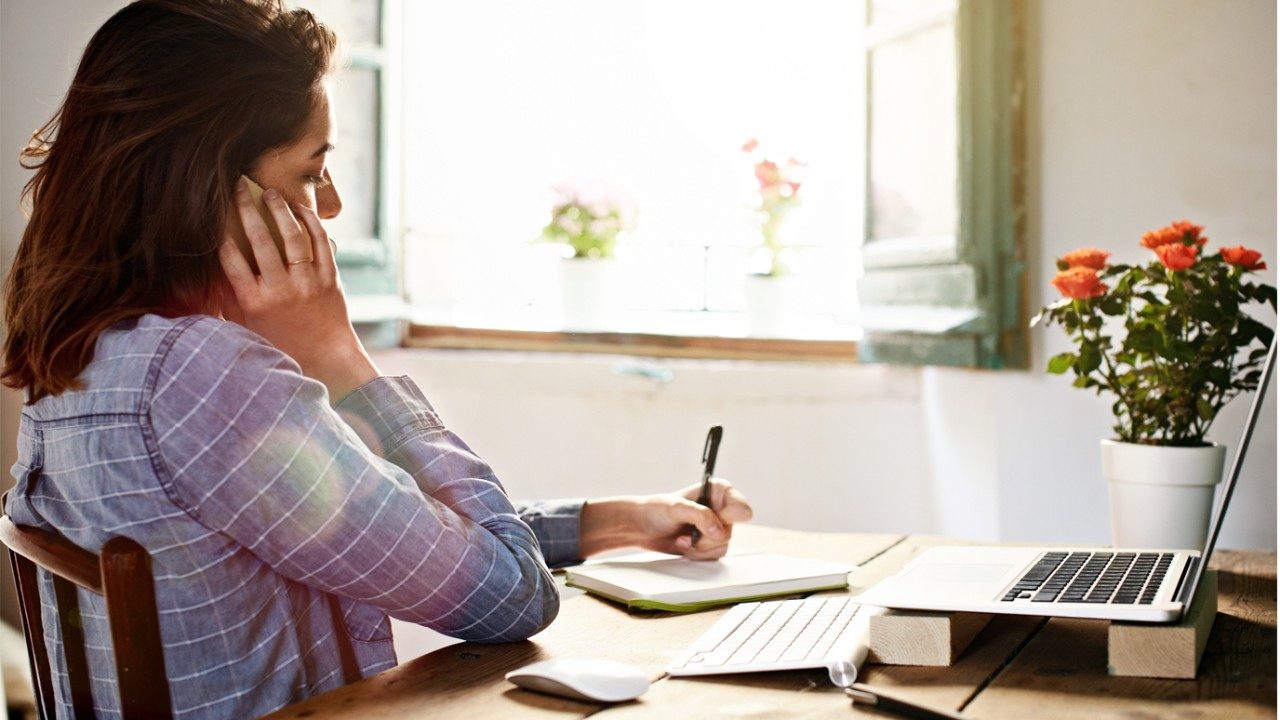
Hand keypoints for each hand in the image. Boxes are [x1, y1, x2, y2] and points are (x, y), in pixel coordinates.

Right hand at [218, 179, 378, 401]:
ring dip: (279, 209)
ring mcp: (307, 283)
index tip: (214, 211)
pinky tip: (300, 210)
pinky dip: (310, 223)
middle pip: (258, 239)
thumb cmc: (280, 343)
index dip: (220, 232)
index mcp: (253, 301)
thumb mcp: (246, 326)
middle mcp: (279, 289)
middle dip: (245, 208)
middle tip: (238, 186)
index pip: (230, 258)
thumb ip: (228, 299)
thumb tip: (207, 272)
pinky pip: (320, 243)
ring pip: (291, 236)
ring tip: (269, 192)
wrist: (325, 358)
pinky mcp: (330, 280)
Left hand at [579, 479, 753, 560]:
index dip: (729, 517)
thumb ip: (700, 515)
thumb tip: (719, 531)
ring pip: (722, 546)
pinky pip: (714, 556)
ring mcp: (716, 528)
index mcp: (718, 492)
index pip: (741, 508)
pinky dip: (697, 555)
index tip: (714, 520)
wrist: (642, 528)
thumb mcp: (676, 507)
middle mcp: (721, 509)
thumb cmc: (656, 510)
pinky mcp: (709, 545)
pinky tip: (684, 545)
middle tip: (690, 533)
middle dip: (707, 537)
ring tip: (682, 539)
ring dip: (699, 547)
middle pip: (730, 531)